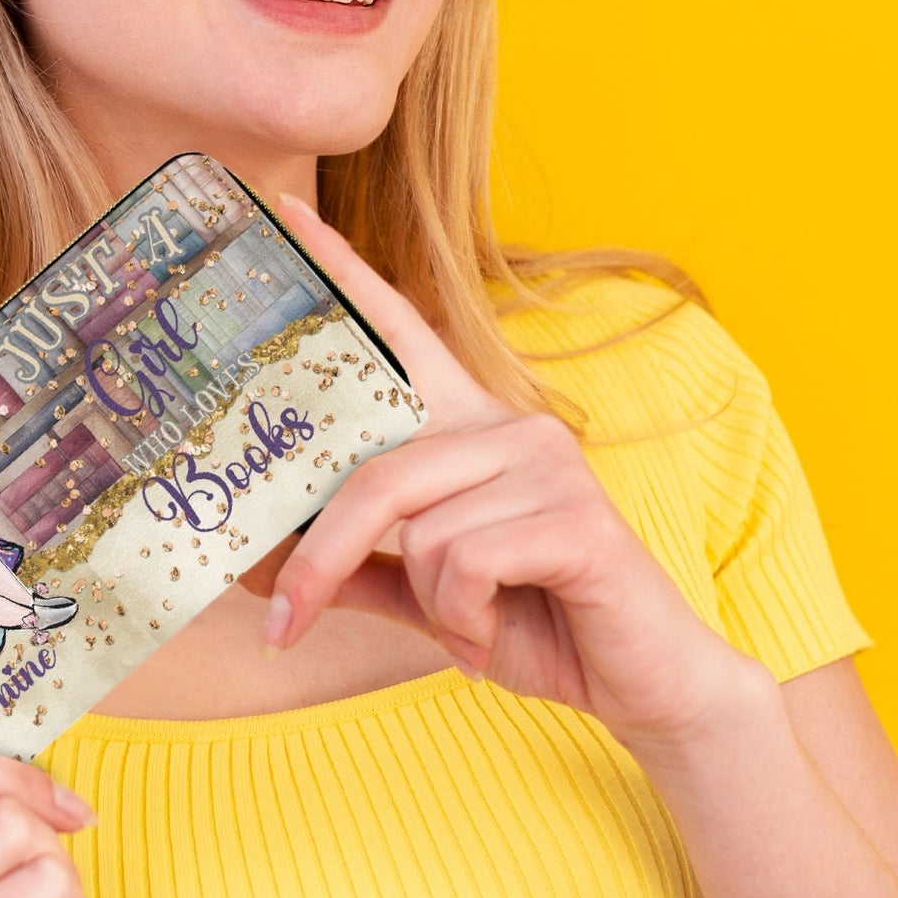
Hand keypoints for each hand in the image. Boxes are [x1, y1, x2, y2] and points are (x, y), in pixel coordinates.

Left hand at [261, 194, 752, 748]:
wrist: (637, 680)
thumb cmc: (533, 622)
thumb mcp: (429, 594)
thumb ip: (360, 569)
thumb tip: (261, 567)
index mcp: (472, 432)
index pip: (401, 337)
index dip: (344, 276)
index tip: (288, 217)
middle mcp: (511, 426)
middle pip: (375, 474)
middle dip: (320, 562)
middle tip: (284, 625)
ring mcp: (547, 463)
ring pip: (420, 531)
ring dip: (433, 603)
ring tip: (474, 622)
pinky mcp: (576, 515)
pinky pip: (464, 561)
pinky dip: (465, 617)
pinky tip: (498, 629)